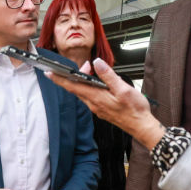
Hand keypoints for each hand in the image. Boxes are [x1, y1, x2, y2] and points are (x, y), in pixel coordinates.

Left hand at [47, 59, 165, 149]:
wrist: (141, 126)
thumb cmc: (134, 110)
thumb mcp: (123, 89)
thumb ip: (108, 75)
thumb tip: (97, 63)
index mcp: (96, 98)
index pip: (72, 86)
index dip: (59, 79)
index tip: (49, 73)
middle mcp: (93, 104)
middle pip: (77, 88)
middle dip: (75, 75)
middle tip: (85, 65)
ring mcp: (97, 108)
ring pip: (83, 92)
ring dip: (83, 81)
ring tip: (91, 71)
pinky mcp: (101, 109)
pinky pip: (90, 96)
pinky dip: (89, 87)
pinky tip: (97, 83)